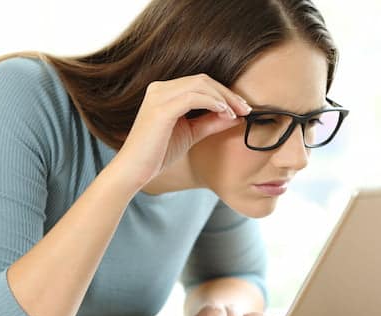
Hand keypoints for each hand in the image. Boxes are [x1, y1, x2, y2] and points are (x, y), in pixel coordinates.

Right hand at [115, 73, 251, 186]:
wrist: (134, 171)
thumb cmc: (158, 153)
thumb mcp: (191, 133)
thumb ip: (211, 122)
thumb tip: (236, 116)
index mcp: (163, 91)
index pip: (200, 83)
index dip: (224, 92)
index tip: (242, 107)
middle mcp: (159, 88)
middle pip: (203, 80)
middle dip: (228, 93)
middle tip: (246, 109)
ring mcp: (158, 96)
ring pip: (200, 85)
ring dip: (224, 98)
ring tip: (237, 113)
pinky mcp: (160, 109)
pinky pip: (193, 97)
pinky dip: (213, 103)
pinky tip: (225, 113)